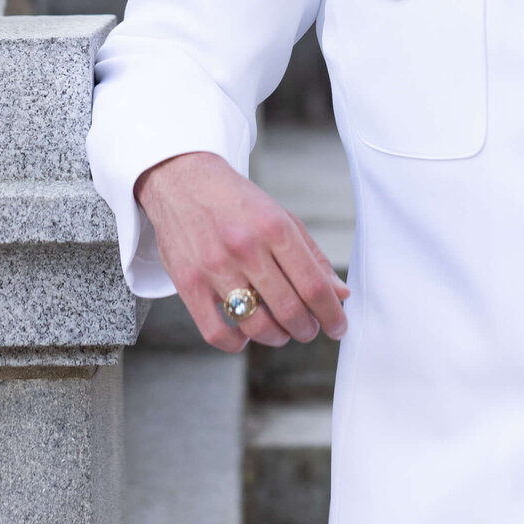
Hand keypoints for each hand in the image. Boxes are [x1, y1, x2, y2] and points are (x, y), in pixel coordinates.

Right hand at [135, 151, 349, 353]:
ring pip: (255, 325)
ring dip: (277, 338)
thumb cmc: (237, 202)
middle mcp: (246, 248)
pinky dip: (235, 343)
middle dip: (307, 329)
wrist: (183, 180)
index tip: (338, 326)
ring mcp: (214, 267)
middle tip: (310, 330)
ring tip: (282, 333)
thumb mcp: (282, 218)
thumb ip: (312, 257)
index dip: (331, 313)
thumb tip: (340, 294)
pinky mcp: (188, 283)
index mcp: (275, 228)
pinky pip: (215, 332)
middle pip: (288, 308)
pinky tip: (245, 336)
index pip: (313, 285)